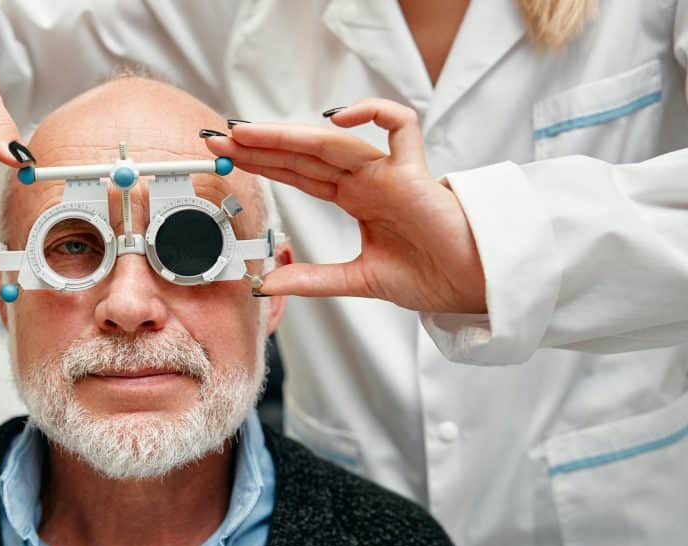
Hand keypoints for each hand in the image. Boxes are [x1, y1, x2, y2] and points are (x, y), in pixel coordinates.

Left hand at [204, 99, 486, 313]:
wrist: (472, 288)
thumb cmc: (429, 278)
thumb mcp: (357, 281)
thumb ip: (313, 279)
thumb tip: (267, 283)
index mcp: (356, 199)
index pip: (298, 173)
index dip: (261, 163)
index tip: (223, 157)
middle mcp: (368, 180)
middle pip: (305, 153)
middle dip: (260, 145)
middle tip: (216, 139)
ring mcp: (390, 172)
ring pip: (333, 140)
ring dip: (287, 135)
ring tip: (246, 134)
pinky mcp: (415, 173)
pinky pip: (400, 127)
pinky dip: (373, 113)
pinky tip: (336, 118)